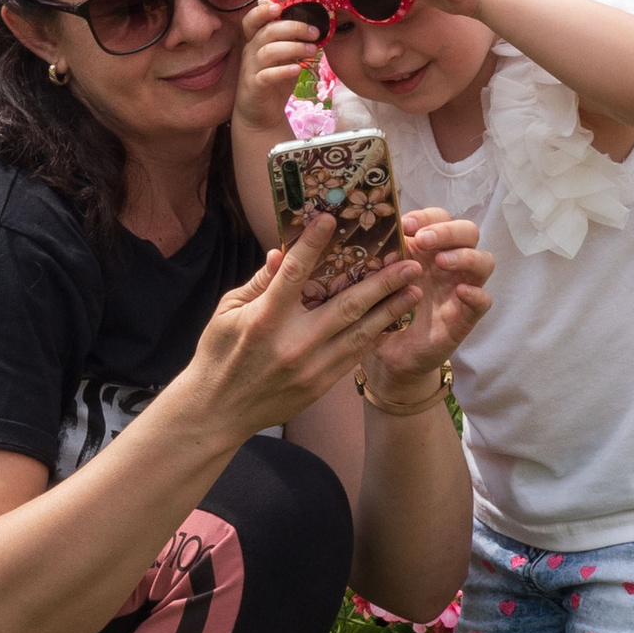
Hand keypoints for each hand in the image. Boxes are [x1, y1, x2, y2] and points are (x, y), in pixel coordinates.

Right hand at [188, 210, 424, 434]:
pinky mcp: (320, 385)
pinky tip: (392, 321)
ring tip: (414, 289)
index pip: (294, 272)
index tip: (330, 220)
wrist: (219, 412)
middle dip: (382, 282)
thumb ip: (258, 283)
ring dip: (390, 309)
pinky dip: (374, 336)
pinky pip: (354, 356)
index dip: (313, 244)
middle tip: (410, 262)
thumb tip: (280, 254)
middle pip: (346, 304)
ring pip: (360, 333)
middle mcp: (293, 342)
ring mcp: (311, 367)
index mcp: (265, 318)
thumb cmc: (219, 355)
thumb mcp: (226, 312)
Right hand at [237, 3, 322, 142]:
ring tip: (312, 51)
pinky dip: (283, 71)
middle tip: (315, 33)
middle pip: (267, 32)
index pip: (252, 20)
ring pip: (268, 51)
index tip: (280, 6)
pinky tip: (298, 69)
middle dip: (293, 28)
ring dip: (293, 48)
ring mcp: (250, 69)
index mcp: (256, 41)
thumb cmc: (274, 81)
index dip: (262, 11)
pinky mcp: (254, 87)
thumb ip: (292, 42)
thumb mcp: (284, 58)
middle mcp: (250, 52)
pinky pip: (266, 75)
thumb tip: (313, 28)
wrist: (260, 114)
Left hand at [363, 211, 492, 401]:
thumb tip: (368, 232)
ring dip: (465, 256)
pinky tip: (461, 292)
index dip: (426, 216)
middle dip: (448, 231)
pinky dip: (476, 293)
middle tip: (424, 240)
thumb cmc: (382, 309)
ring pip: (484, 261)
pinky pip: (484, 301)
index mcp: (427, 250)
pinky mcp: (465, 316)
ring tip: (441, 262)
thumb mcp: (377, 279)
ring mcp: (460, 288)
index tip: (405, 225)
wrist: (387, 354)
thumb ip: (379, 257)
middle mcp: (449, 264)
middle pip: (469, 232)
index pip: (440, 218)